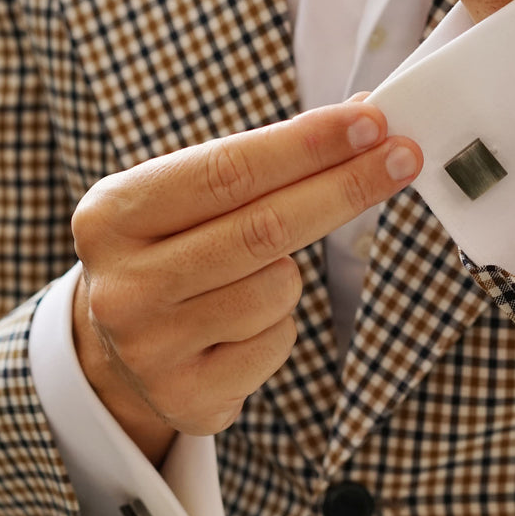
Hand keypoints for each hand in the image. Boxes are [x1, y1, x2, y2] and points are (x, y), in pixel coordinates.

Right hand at [70, 100, 421, 461]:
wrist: (118, 351)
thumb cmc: (171, 253)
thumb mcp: (187, 198)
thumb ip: (264, 160)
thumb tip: (361, 118)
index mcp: (111, 215)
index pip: (227, 170)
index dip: (306, 146)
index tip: (369, 122)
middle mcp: (122, 284)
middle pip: (263, 229)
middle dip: (344, 187)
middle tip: (403, 157)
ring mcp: (150, 348)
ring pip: (277, 290)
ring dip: (290, 275)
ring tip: (253, 278)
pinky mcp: (187, 397)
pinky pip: (277, 342)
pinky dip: (279, 326)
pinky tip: (241, 327)